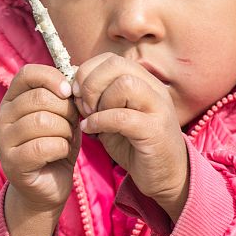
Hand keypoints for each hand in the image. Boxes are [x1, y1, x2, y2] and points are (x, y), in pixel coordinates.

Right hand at [0, 64, 80, 213]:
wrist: (47, 188)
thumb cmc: (56, 147)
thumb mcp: (62, 117)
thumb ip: (65, 97)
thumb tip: (75, 71)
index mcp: (11, 101)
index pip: (27, 74)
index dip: (52, 78)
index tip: (69, 92)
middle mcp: (1, 118)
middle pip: (39, 98)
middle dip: (66, 110)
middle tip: (73, 125)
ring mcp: (3, 141)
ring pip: (43, 121)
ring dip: (65, 131)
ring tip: (66, 140)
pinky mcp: (11, 163)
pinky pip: (43, 145)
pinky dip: (61, 148)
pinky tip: (61, 154)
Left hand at [73, 54, 188, 221]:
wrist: (164, 176)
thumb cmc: (135, 145)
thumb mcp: (112, 117)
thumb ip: (97, 100)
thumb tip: (71, 87)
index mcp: (143, 82)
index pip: (111, 59)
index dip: (88, 71)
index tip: (76, 93)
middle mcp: (154, 89)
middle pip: (117, 64)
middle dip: (91, 83)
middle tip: (83, 105)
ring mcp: (158, 108)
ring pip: (125, 85)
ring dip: (99, 101)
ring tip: (90, 117)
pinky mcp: (156, 131)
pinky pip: (123, 117)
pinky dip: (100, 121)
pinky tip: (91, 130)